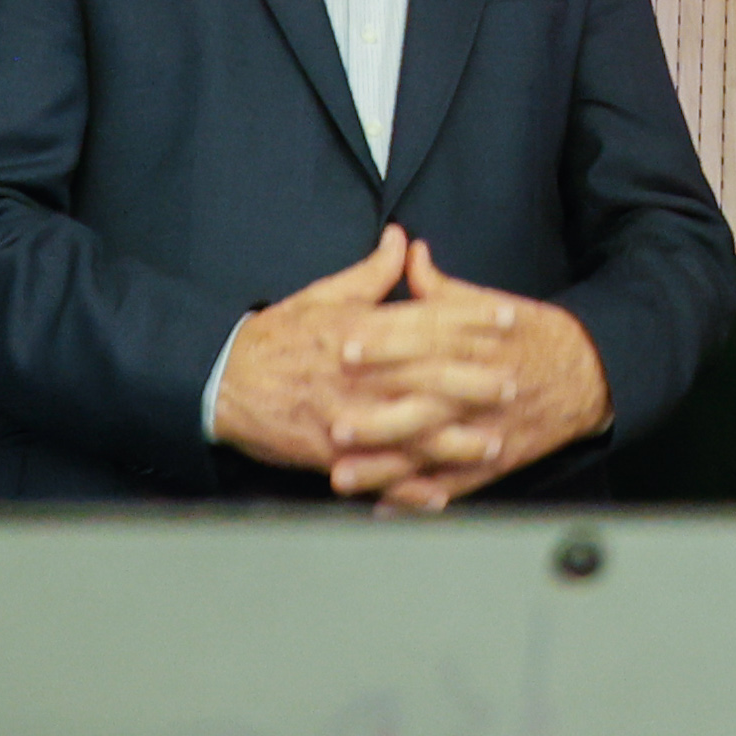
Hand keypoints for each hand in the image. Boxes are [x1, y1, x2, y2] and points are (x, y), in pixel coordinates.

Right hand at [209, 229, 509, 473]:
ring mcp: (345, 416)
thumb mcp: (323, 296)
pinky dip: (406, 489)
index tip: (509, 319)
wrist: (221, 382)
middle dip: (474, 381)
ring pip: (409, 429)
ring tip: (490, 446)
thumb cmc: (276, 337)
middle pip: (427, 375)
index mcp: (359, 330)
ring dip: (452, 440)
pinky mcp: (330, 454)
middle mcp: (357, 373)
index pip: (427, 320)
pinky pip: (377, 474)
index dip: (472, 319)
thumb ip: (370, 272)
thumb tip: (402, 239)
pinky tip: (437, 497)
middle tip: (514, 383)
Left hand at [340, 240, 613, 516]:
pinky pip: (453, 485)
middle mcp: (481, 389)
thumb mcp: (491, 303)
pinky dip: (419, 499)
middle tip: (334, 423)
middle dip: (379, 416)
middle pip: (426, 402)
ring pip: (432, 452)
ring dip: (386, 467)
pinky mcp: (495, 462)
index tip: (345, 346)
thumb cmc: (533, 336)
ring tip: (342, 476)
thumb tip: (407, 252)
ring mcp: (487, 430)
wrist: (590, 374)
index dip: (385, 343)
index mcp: (479, 344)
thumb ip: (441, 289)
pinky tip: (383, 507)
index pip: (427, 340)